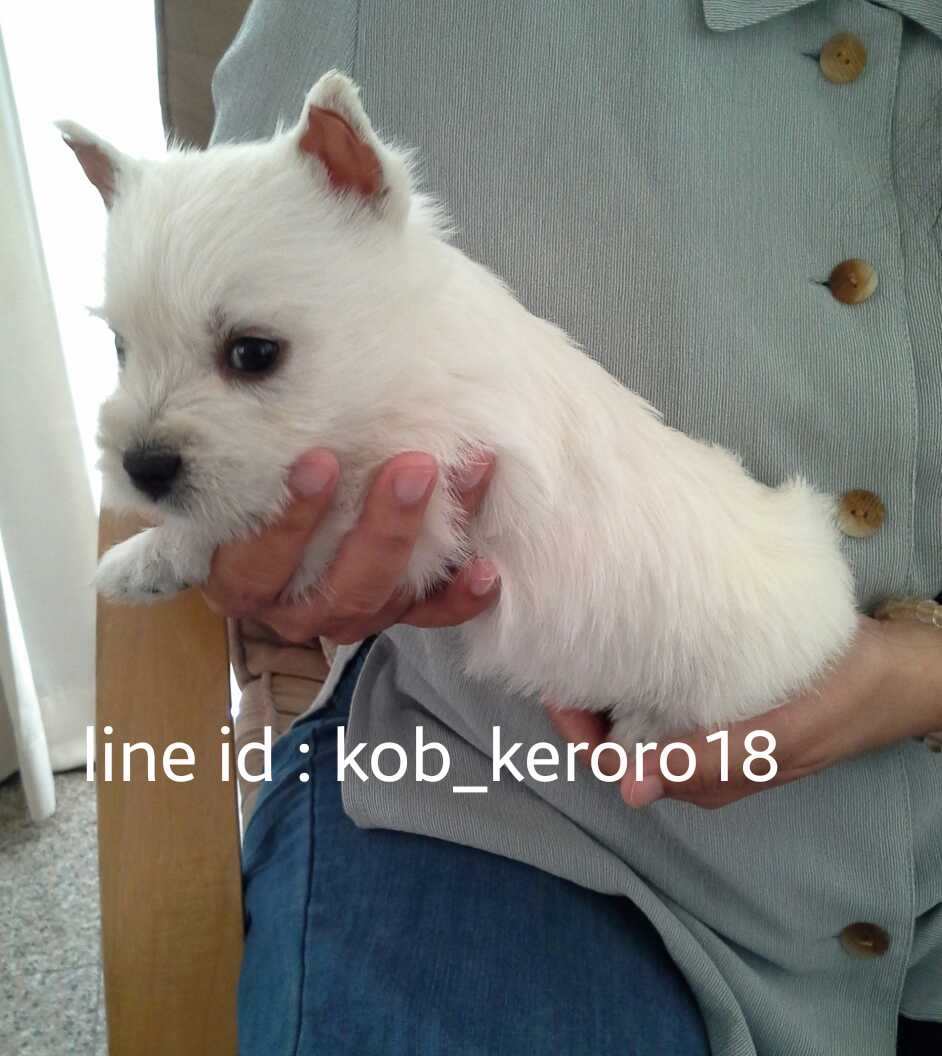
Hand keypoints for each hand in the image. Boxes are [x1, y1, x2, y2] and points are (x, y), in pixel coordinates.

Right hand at [203, 449, 498, 643]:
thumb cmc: (250, 490)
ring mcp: (343, 617)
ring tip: (467, 478)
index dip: (289, 520)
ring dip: (429, 541)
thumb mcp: (241, 474)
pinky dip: (459, 597)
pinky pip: (428, 618)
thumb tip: (264, 367)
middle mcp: (292, 608)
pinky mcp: (389, 617)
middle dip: (382, 528)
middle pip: (337, 587)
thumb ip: (252, 449)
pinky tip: (486, 568)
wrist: (268, 538)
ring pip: (386, 598)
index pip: (256, 564)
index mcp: (243, 580)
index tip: (319, 460)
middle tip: (413, 466)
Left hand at [547, 616, 941, 809]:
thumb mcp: (773, 735)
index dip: (576, 727)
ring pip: (638, 715)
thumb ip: (703, 760)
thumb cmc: (835, 701)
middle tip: (561, 644)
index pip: (614, 761)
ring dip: (609, 684)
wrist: (895, 674)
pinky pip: (664, 694)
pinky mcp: (722, 703)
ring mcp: (708, 731)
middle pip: (618, 738)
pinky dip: (640, 671)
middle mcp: (694, 761)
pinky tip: (631, 637)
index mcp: (700, 778)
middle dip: (584, 702)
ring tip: (586, 635)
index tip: (554, 678)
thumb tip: (629, 792)